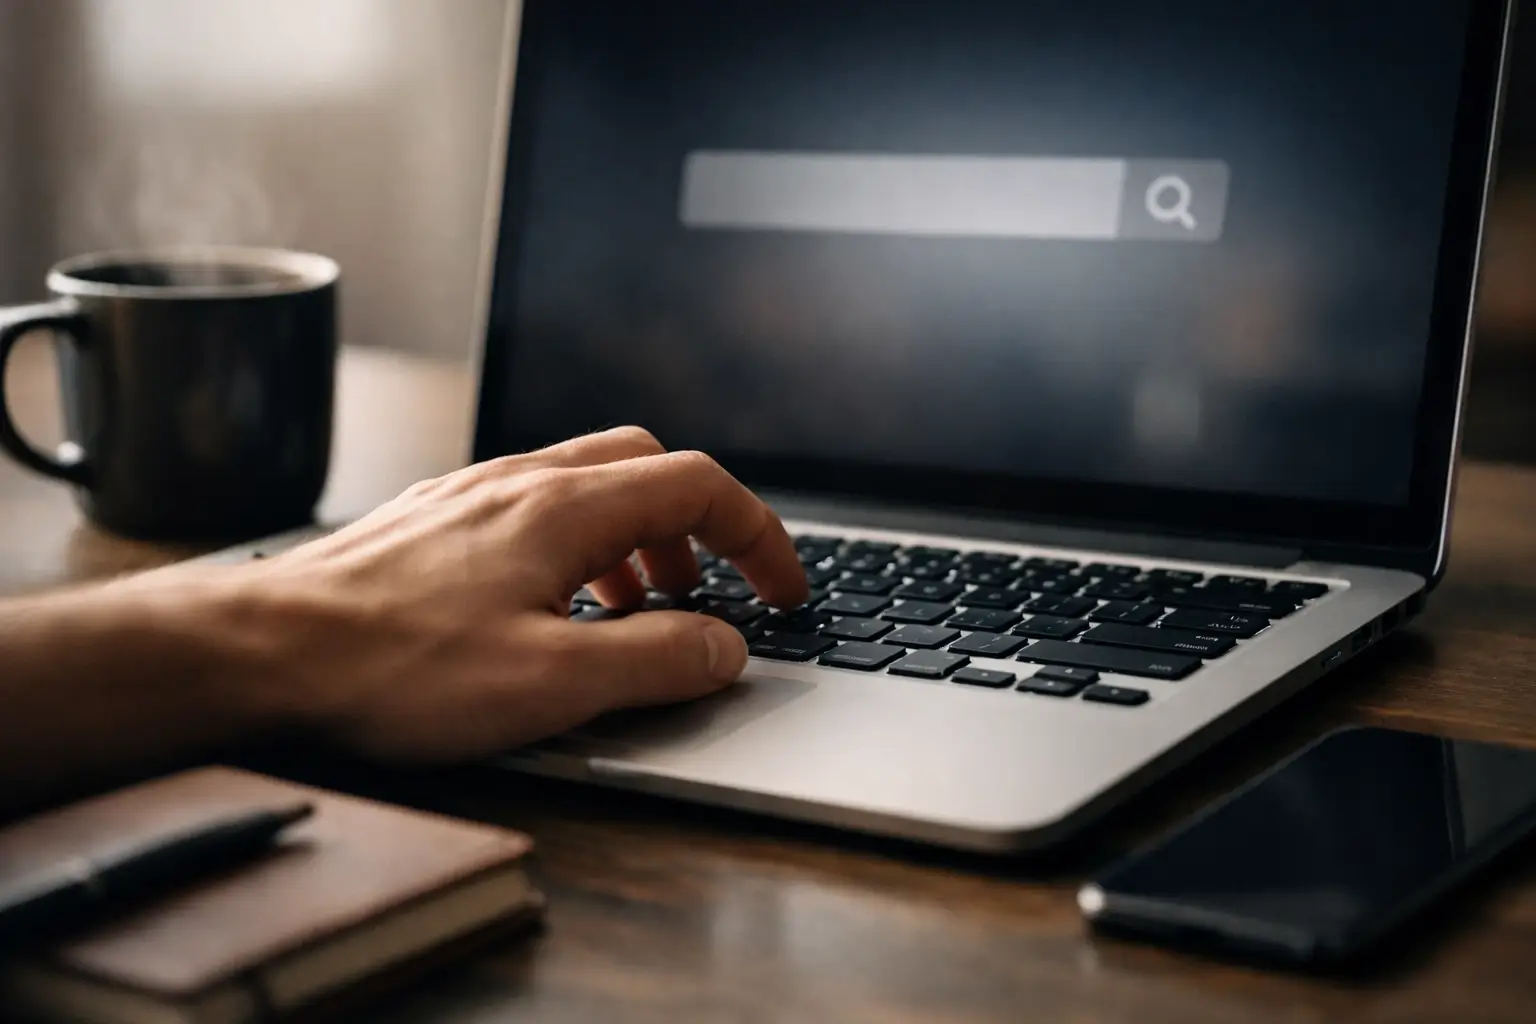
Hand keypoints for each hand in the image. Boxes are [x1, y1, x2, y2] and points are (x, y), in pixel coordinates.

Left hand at [229, 427, 807, 760]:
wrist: (256, 653)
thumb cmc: (392, 669)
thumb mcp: (550, 682)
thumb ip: (656, 661)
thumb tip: (727, 648)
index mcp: (563, 507)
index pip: (700, 484)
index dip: (760, 535)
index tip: (783, 591)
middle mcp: (518, 481)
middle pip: (647, 465)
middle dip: (699, 527)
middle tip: (710, 593)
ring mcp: (470, 496)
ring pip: (587, 485)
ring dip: (636, 541)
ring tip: (634, 614)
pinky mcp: (432, 523)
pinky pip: (532, 510)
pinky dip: (576, 549)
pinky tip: (550, 612)